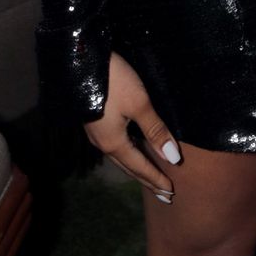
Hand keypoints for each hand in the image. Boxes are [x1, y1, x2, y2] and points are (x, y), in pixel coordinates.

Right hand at [84, 52, 181, 200]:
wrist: (83, 62)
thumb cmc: (115, 82)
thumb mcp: (140, 104)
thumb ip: (155, 130)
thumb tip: (172, 158)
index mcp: (113, 143)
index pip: (140, 167)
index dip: (156, 179)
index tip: (171, 193)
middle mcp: (103, 143)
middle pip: (129, 167)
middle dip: (147, 179)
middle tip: (164, 194)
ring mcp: (97, 133)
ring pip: (121, 157)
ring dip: (138, 167)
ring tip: (151, 176)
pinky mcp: (96, 121)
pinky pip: (116, 146)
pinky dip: (130, 154)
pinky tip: (134, 150)